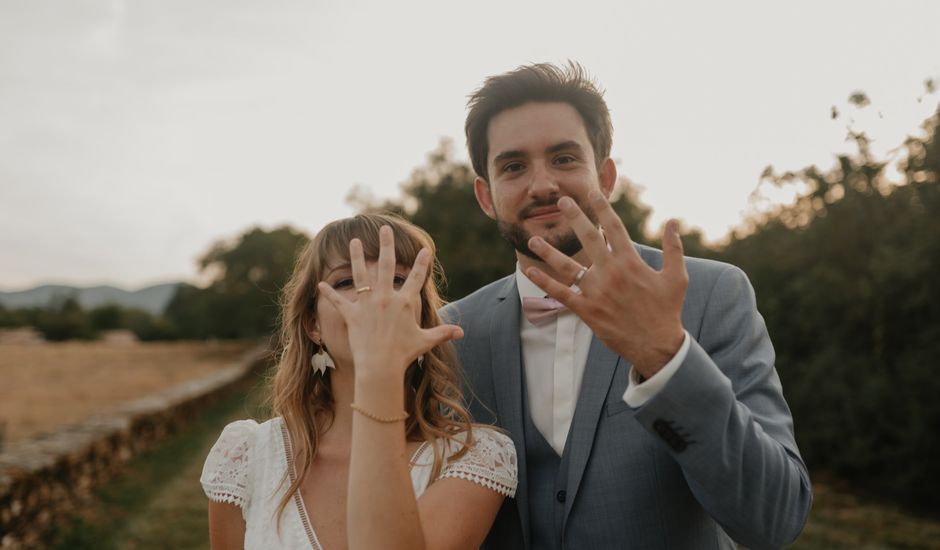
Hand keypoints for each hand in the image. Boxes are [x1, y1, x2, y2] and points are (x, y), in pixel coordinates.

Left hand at [317, 225, 463, 378]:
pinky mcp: (352, 314)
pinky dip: (329, 293)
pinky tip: (321, 284)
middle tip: (385, 229)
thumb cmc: (404, 354)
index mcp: (405, 302)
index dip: (421, 263)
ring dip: (357, 257)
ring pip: (361, 275)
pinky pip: (338, 301)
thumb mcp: (425, 341)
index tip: (424, 249)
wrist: (381, 365)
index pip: (416, 278)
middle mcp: (386, 298)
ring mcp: (368, 304)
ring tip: (354, 242)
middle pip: (386, 265)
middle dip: (386, 245)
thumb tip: (461, 332)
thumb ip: (442, 333)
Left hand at [525, 190, 687, 377]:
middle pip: (589, 238)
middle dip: (574, 217)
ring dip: (549, 251)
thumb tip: (672, 221)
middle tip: (562, 201)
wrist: (656, 345)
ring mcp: (597, 292)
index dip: (603, 208)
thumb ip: (673, 248)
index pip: (614, 228)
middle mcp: (611, 273)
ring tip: (533, 239)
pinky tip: (529, 271)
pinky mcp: (587, 310)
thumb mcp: (677, 277)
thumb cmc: (667, 310)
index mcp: (631, 262)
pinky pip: (561, 293)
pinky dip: (544, 282)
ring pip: (568, 266)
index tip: (592, 193)